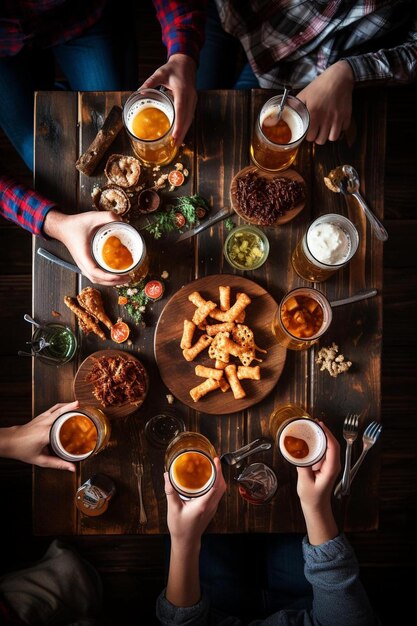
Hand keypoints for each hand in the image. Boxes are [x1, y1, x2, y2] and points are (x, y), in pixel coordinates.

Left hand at [0, 401, 78, 471]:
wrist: (10, 441)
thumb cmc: (23, 450)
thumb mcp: (41, 460)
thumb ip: (58, 464)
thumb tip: (72, 468)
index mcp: (45, 434)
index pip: (63, 428)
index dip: (74, 427)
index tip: (84, 427)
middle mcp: (44, 423)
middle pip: (62, 413)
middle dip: (74, 409)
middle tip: (86, 410)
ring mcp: (42, 417)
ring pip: (58, 407)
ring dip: (69, 405)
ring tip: (79, 405)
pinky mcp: (41, 415)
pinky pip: (54, 408)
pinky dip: (63, 406)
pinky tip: (68, 406)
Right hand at [43, 210, 126, 285]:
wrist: (62, 227)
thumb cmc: (75, 224)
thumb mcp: (92, 217)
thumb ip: (107, 216)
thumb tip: (122, 221)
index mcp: (83, 255)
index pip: (95, 272)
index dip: (108, 277)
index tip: (120, 276)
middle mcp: (82, 263)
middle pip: (97, 280)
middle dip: (113, 282)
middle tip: (128, 278)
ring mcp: (83, 264)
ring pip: (96, 279)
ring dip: (110, 282)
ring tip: (124, 279)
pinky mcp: (85, 263)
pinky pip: (95, 275)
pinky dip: (105, 278)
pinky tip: (115, 275)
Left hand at [140, 54, 196, 145]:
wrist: (186, 63)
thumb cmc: (173, 68)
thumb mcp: (160, 73)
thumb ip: (150, 82)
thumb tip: (139, 91)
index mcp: (182, 91)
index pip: (181, 111)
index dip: (178, 125)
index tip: (175, 136)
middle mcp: (190, 98)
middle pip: (187, 119)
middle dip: (181, 133)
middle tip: (174, 145)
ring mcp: (193, 101)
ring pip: (189, 120)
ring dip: (184, 132)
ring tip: (177, 144)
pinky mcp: (192, 103)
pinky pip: (189, 117)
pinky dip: (185, 126)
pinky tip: (180, 134)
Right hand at [164, 457, 225, 606]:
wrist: (186, 542)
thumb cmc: (180, 528)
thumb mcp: (173, 509)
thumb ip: (171, 492)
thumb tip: (167, 476)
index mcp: (203, 504)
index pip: (215, 485)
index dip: (217, 471)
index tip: (215, 460)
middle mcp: (211, 505)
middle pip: (221, 486)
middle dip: (220, 471)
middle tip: (213, 460)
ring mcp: (212, 508)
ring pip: (221, 490)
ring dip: (219, 478)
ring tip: (212, 467)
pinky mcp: (211, 509)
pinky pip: (218, 494)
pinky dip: (216, 484)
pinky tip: (209, 480)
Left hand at [297, 60, 354, 143]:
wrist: (339, 77)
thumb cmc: (320, 86)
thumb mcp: (304, 94)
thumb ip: (295, 106)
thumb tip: (285, 114)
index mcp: (314, 113)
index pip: (309, 137)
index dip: (308, 136)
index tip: (308, 131)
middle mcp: (326, 118)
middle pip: (320, 140)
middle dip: (317, 137)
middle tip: (316, 130)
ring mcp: (337, 118)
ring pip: (332, 138)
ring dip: (328, 135)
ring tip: (325, 129)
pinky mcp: (346, 116)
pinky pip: (342, 131)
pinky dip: (338, 130)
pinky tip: (334, 124)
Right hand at [297, 422, 340, 506]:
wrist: (316, 507)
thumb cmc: (312, 497)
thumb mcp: (305, 482)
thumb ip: (303, 466)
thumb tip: (299, 451)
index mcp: (331, 468)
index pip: (333, 447)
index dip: (328, 434)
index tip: (320, 425)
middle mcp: (333, 464)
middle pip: (332, 444)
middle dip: (325, 431)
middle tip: (313, 422)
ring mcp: (330, 464)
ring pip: (329, 446)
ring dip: (322, 435)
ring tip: (312, 426)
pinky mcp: (325, 465)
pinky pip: (324, 450)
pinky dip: (319, 442)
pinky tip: (311, 438)